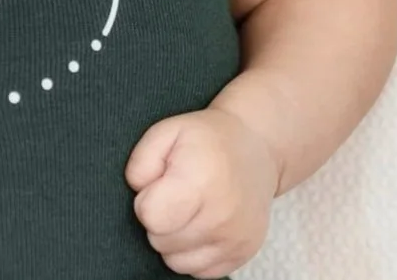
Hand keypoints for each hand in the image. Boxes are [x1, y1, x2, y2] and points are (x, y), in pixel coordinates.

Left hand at [126, 108, 280, 276]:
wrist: (257, 147)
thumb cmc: (207, 139)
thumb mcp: (167, 131)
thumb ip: (141, 162)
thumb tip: (139, 193)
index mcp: (200, 181)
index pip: (151, 217)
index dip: (146, 201)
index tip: (160, 186)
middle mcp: (221, 216)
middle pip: (161, 241)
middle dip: (160, 221)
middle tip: (178, 196)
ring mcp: (235, 239)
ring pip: (177, 262)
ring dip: (175, 241)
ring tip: (190, 212)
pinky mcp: (243, 254)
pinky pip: (200, 271)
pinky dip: (195, 253)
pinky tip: (203, 226)